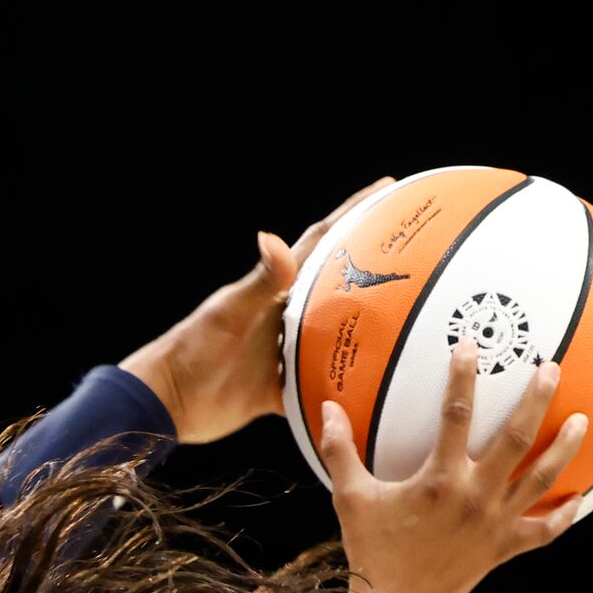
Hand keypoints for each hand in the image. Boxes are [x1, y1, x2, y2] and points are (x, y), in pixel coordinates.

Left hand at [122, 178, 392, 443]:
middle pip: (342, 291)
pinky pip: (322, 388)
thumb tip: (274, 240)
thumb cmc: (191, 351)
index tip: (390, 190)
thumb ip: (258, 282)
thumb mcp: (227, 314)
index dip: (354, 215)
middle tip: (425, 259)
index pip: (323, 244)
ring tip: (419, 326)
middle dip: (379, 273)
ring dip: (371, 334)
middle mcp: (287, 318)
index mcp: (278, 292)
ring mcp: (286, 354)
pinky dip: (347, 389)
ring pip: (339, 339)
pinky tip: (381, 389)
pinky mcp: (282, 391)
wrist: (167, 402)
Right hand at [318, 342, 586, 592]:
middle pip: (516, 439)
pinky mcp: (505, 547)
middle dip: (537, 400)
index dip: (462, 377)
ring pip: (542, 478)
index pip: (455, 415)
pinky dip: (565, 513)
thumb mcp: (350, 497)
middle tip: (552, 369)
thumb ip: (341, 450)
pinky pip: (545, 529)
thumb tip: (327, 408)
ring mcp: (496, 522)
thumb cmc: (371, 549)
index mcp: (439, 479)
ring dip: (565, 448)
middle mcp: (475, 496)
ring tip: (582, 420)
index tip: (469, 348)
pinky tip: (578, 495)